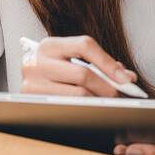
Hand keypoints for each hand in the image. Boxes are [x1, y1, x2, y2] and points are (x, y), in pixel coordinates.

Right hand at [20, 34, 136, 97]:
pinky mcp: (32, 103)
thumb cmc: (54, 70)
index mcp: (49, 45)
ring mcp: (32, 84)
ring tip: (109, 102)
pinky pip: (69, 107)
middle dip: (108, 87)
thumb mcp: (70, 59)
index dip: (109, 63)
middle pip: (83, 74)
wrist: (27, 80)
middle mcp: (37, 62)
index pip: (85, 46)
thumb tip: (127, 77)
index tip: (126, 78)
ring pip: (78, 94)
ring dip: (99, 100)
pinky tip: (93, 108)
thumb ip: (98, 63)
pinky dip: (86, 109)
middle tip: (121, 94)